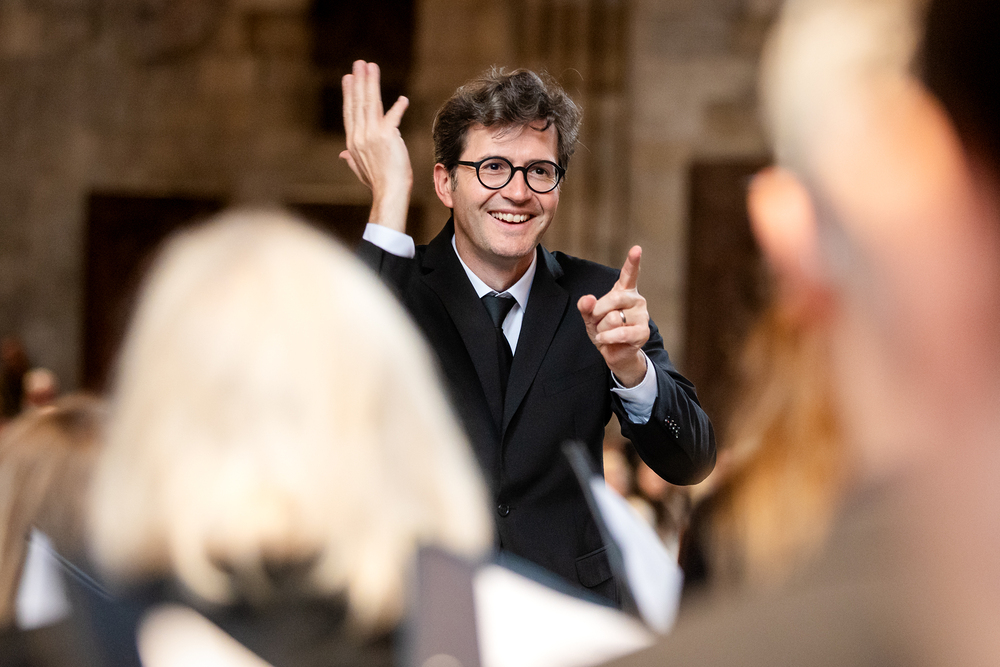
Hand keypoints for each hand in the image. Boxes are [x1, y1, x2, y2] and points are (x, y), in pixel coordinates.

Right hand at [340, 60, 412, 231]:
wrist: (389, 193)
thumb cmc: (378, 182)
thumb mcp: (360, 169)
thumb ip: (351, 159)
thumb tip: (342, 154)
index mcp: (352, 142)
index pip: (350, 112)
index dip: (349, 94)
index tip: (348, 78)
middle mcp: (360, 136)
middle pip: (359, 103)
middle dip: (359, 81)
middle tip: (359, 64)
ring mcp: (372, 136)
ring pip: (371, 104)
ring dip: (372, 84)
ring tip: (371, 68)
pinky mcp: (387, 137)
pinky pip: (393, 117)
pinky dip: (398, 108)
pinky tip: (402, 99)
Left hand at [577, 246, 649, 386]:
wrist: (613, 352)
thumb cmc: (603, 329)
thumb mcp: (589, 316)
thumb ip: (586, 306)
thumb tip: (587, 299)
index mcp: (624, 291)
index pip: (630, 274)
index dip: (633, 261)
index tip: (636, 249)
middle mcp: (636, 300)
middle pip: (613, 299)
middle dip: (598, 313)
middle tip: (597, 322)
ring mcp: (642, 316)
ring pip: (613, 318)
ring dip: (602, 329)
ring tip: (607, 333)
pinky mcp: (643, 332)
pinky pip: (621, 332)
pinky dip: (608, 338)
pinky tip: (607, 340)